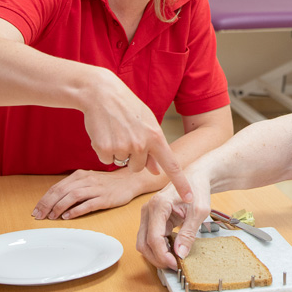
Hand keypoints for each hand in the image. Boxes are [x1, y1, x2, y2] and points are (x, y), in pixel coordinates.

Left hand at [31, 169, 142, 219]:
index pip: (57, 187)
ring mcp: (96, 189)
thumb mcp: (88, 181)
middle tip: (39, 216)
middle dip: (47, 204)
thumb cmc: (107, 183)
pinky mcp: (105, 198)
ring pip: (73, 196)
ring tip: (52, 217)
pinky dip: (76, 210)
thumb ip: (73, 188)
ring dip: (59, 207)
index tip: (36, 210)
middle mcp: (87, 180)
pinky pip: (88, 204)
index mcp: (80, 175)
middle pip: (62, 191)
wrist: (130, 181)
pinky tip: (68, 216)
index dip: (44, 199)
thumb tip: (54, 201)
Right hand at [81, 70, 193, 203]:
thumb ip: (154, 147)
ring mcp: (122, 147)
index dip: (181, 183)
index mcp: (156, 137)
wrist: (101, 93)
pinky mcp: (104, 149)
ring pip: (121, 163)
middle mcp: (141, 144)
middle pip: (138, 167)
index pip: (171, 165)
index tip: (189, 197)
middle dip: (133, 157)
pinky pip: (106, 160)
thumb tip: (156, 170)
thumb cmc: (127, 107)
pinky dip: (104, 150)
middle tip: (127, 135)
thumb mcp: (148, 123)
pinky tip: (105, 133)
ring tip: (116, 131)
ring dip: (118, 152)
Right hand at [136, 175, 211, 269]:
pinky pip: (149, 238)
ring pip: (143, 243)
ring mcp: (147, 215)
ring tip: (174, 259)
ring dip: (156, 255)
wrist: (196, 177)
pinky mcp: (151, 219)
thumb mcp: (199, 212)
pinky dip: (158, 248)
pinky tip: (172, 251)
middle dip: (157, 258)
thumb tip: (180, 254)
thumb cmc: (198, 189)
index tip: (176, 263)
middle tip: (175, 265)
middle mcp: (148, 209)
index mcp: (159, 205)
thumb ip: (189, 233)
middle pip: (143, 243)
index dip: (163, 255)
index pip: (153, 237)